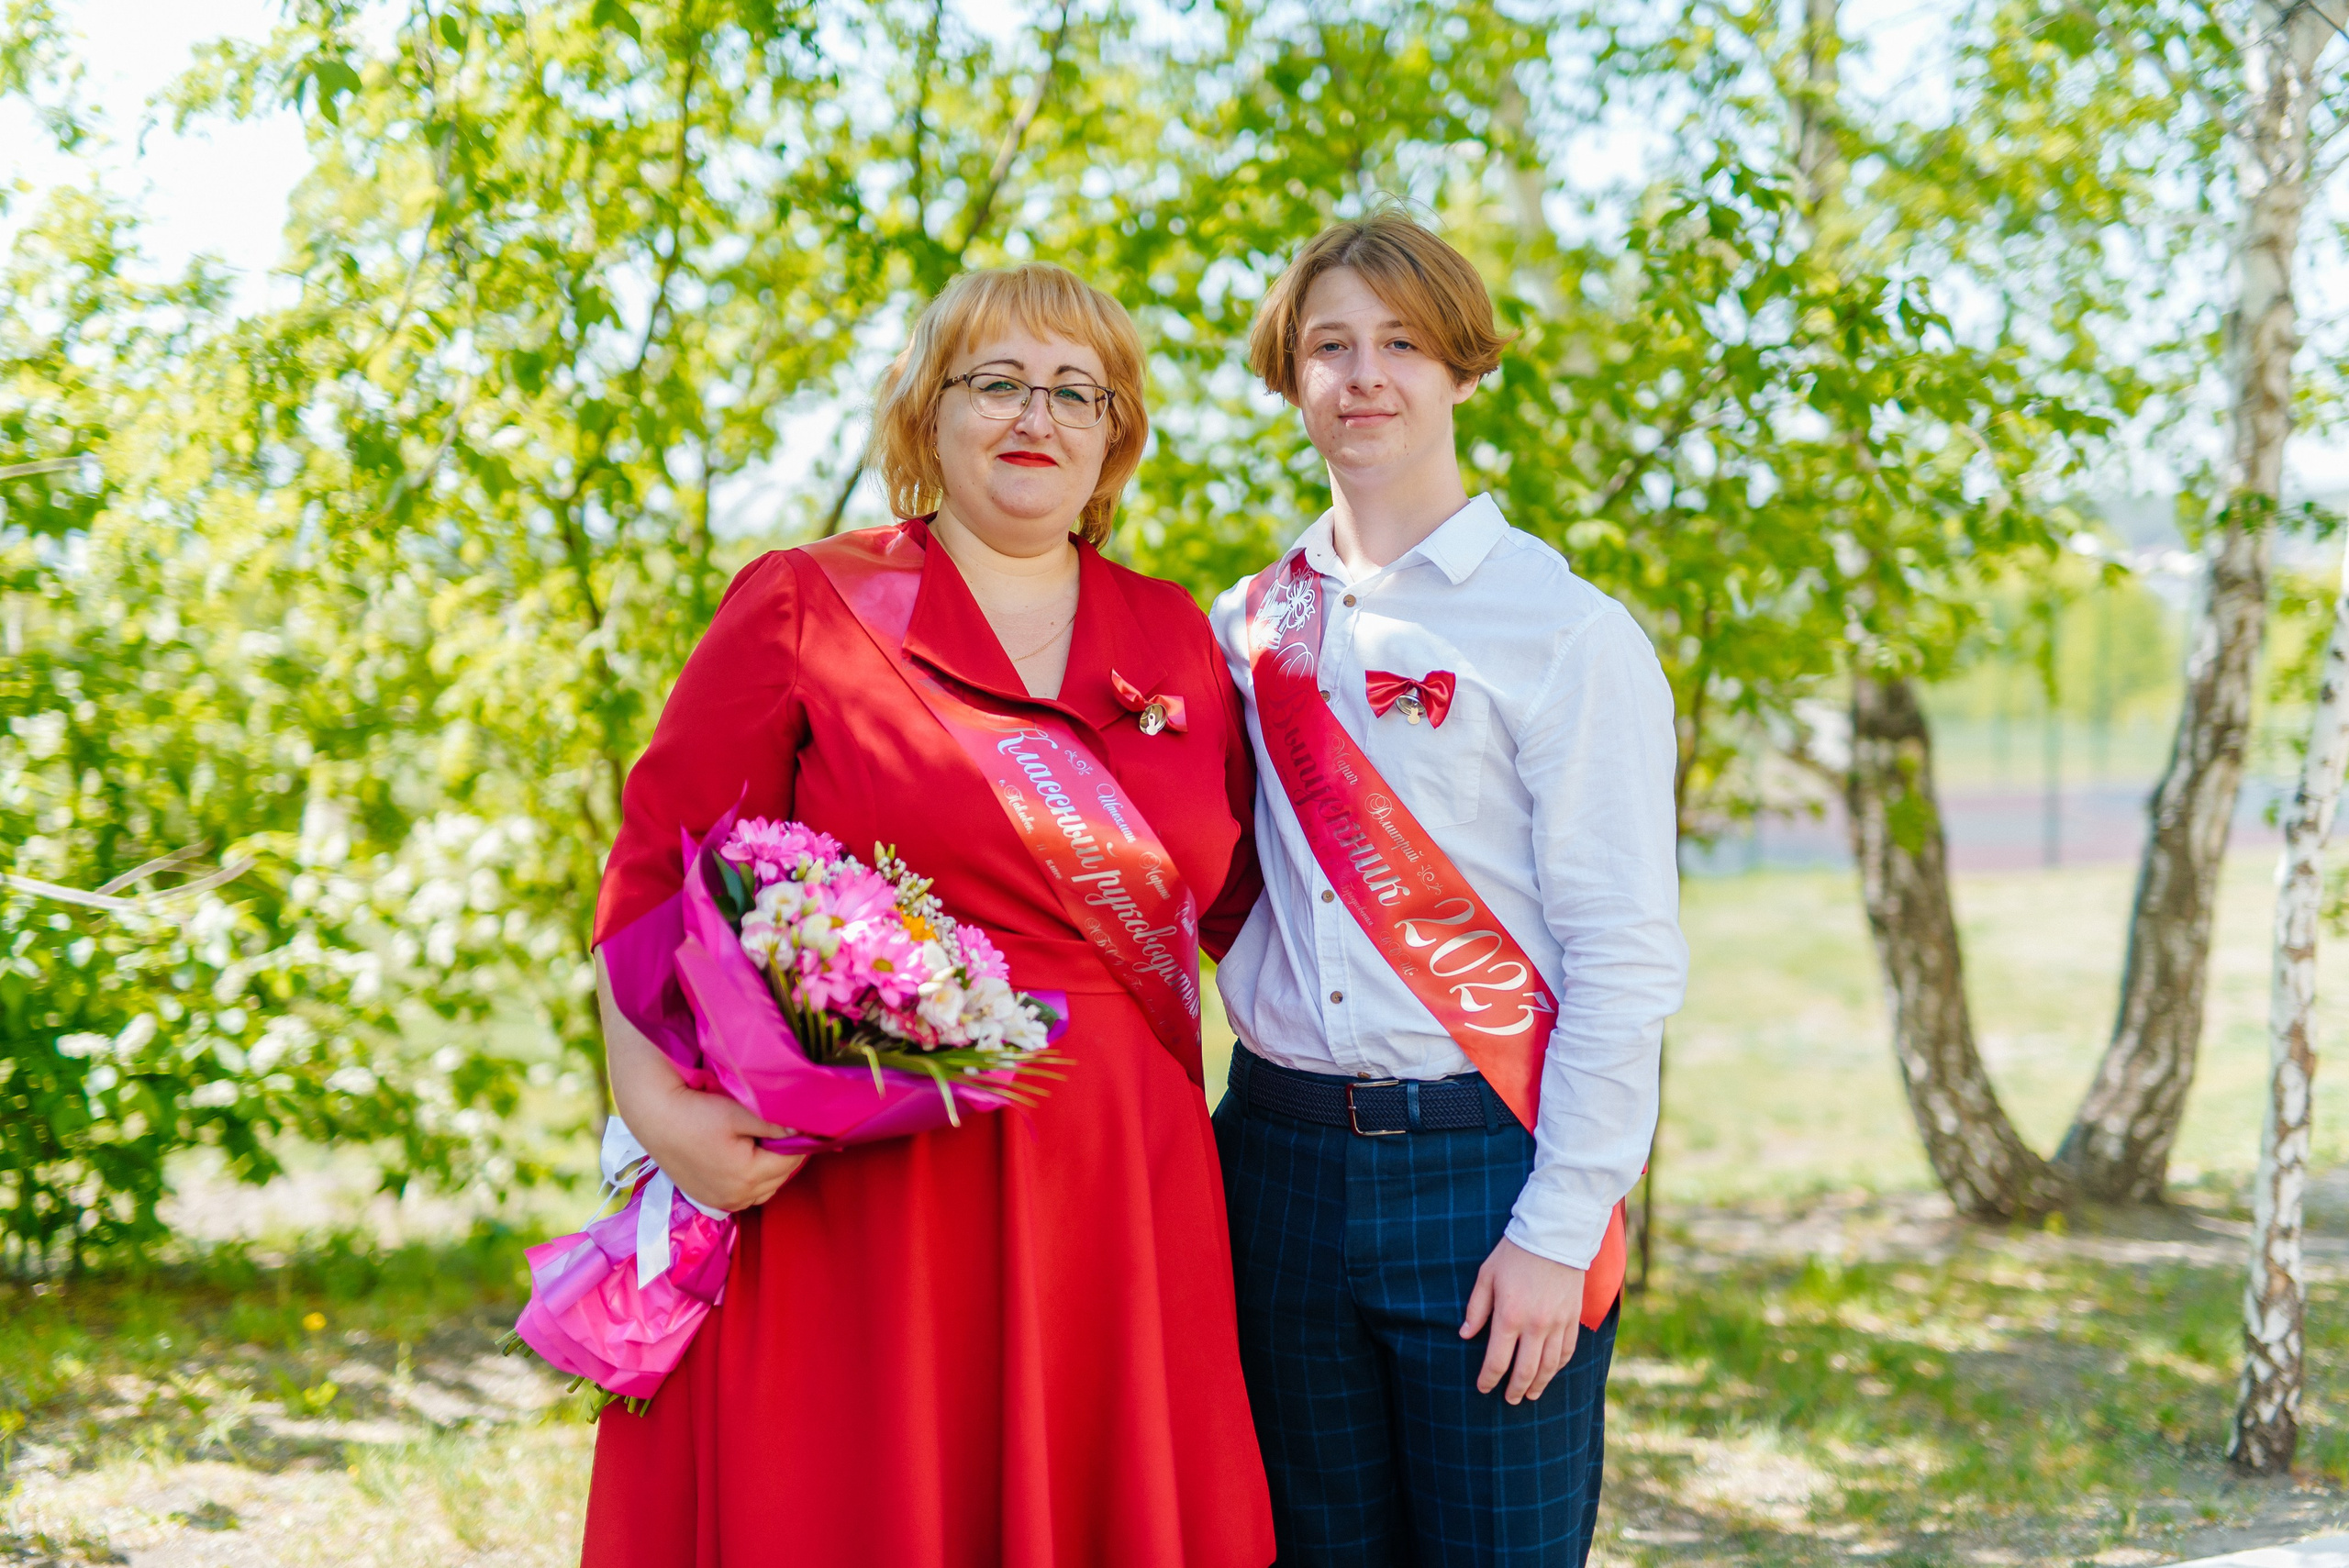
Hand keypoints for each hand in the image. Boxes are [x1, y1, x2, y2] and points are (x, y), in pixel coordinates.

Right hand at [625, 1078, 806, 1212]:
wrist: (655, 1119)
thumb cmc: (696, 1113)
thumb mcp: (740, 1114)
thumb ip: (774, 1126)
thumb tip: (802, 1131)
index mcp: (747, 1176)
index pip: (790, 1161)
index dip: (801, 1143)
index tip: (807, 1127)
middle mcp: (736, 1197)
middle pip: (779, 1178)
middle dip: (788, 1156)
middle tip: (790, 1132)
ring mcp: (722, 1202)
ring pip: (764, 1190)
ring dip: (772, 1171)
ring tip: (770, 1144)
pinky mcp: (709, 1200)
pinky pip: (745, 1196)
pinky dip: (755, 1181)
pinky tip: (750, 1160)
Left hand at [1459, 1237, 1584, 1404]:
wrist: (1554, 1235)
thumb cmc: (1514, 1254)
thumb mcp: (1486, 1276)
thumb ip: (1476, 1309)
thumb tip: (1465, 1335)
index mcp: (1509, 1316)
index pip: (1497, 1361)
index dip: (1488, 1379)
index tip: (1483, 1388)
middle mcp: (1535, 1326)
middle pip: (1525, 1371)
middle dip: (1515, 1390)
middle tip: (1509, 1400)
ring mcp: (1557, 1324)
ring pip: (1549, 1366)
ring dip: (1538, 1385)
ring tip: (1531, 1395)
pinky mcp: (1573, 1318)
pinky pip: (1567, 1351)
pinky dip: (1558, 1366)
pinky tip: (1550, 1372)